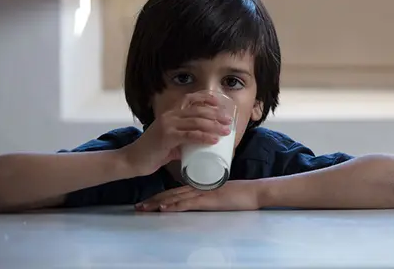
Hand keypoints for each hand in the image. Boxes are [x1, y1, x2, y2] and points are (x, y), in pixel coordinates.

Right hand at [121, 92, 232, 176]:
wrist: (131, 160)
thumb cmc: (152, 152)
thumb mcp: (170, 141)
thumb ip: (183, 140)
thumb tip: (199, 145)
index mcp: (170, 114)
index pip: (190, 99)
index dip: (205, 98)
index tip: (219, 103)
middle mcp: (169, 116)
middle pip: (198, 110)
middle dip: (216, 115)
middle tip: (228, 121)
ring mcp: (167, 126)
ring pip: (196, 122)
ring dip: (214, 126)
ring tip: (226, 131)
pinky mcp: (167, 137)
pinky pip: (190, 135)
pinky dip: (204, 137)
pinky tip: (213, 140)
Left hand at [135, 181, 261, 211]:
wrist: (254, 192)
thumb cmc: (243, 193)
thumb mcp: (223, 192)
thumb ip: (212, 194)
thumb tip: (205, 199)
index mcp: (201, 185)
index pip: (177, 190)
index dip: (161, 195)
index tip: (148, 200)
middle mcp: (198, 188)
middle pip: (171, 193)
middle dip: (153, 200)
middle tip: (138, 205)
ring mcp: (202, 194)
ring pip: (175, 197)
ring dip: (157, 203)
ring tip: (143, 207)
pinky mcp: (208, 201)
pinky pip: (187, 203)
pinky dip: (173, 205)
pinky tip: (163, 207)